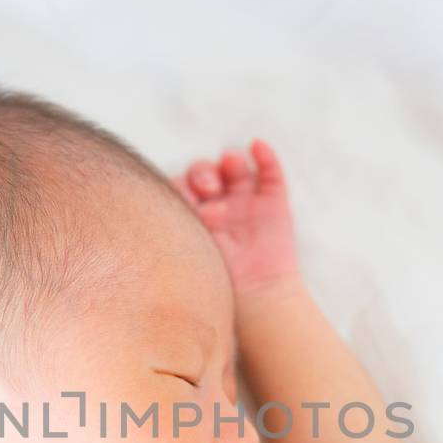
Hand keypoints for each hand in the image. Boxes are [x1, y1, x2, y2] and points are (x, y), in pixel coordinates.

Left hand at [173, 138, 299, 295]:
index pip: (182, 187)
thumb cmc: (219, 279)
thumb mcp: (191, 250)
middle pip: (205, 173)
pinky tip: (257, 146)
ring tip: (230, 165)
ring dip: (230, 162)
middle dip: (203, 173)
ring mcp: (246, 203)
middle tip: (209, 188)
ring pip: (234, 169)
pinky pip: (270, 173)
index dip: (183, 185)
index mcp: (195, 219)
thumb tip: (169, 200)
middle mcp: (218, 206)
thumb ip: (181, 224)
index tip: (187, 196)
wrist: (259, 296)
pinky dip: (265, 157)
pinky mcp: (273, 203)